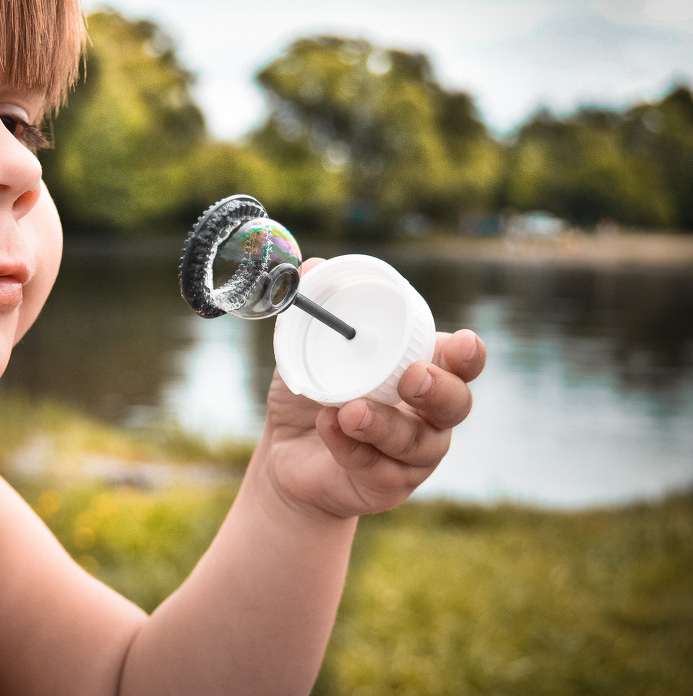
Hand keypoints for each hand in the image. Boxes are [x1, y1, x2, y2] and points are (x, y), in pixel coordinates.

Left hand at [262, 259, 486, 519]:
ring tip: (348, 410)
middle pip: (456, 405)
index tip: (461, 343)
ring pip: (417, 443)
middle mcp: (428, 415)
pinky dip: (350, 446)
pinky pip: (376, 468)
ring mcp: (413, 456)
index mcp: (422, 371)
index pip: (461, 362)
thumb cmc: (314, 394)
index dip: (468, 354)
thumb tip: (312, 266)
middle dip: (439, 390)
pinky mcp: (388, 487)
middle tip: (412, 379)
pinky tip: (329, 427)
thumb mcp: (306, 349)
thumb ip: (314, 311)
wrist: (286, 454)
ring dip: (383, 424)